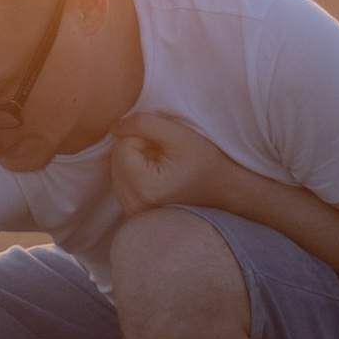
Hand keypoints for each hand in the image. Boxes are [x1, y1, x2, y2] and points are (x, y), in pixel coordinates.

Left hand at [107, 109, 224, 217]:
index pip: (121, 147)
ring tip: (164, 167)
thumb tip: (113, 127)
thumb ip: (142, 124)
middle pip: (115, 160)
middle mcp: (135, 206)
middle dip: (137, 150)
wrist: (225, 191)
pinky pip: (121, 182)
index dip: (142, 138)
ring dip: (135, 161)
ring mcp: (133, 214)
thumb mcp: (178, 134)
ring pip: (116, 170)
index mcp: (145, 188)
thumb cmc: (204, 162)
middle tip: (166, 157)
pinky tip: (157, 177)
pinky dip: (135, 174)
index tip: (165, 148)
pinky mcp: (134, 214)